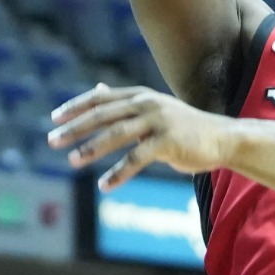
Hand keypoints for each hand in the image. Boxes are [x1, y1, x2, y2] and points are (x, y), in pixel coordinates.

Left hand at [49, 84, 236, 190]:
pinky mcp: (168, 141)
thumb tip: (96, 89)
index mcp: (140, 95)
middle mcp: (147, 104)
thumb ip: (125, 103)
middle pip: (103, 114)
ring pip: (117, 134)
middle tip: (53, 140)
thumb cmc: (184, 128)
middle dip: (75, 127)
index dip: (76, 107)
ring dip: (92, 148)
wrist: (222, 139)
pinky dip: (119, 173)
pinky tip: (104, 185)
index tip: (54, 118)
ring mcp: (158, 121)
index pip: (101, 99)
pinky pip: (137, 158)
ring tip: (72, 161)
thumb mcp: (153, 109)